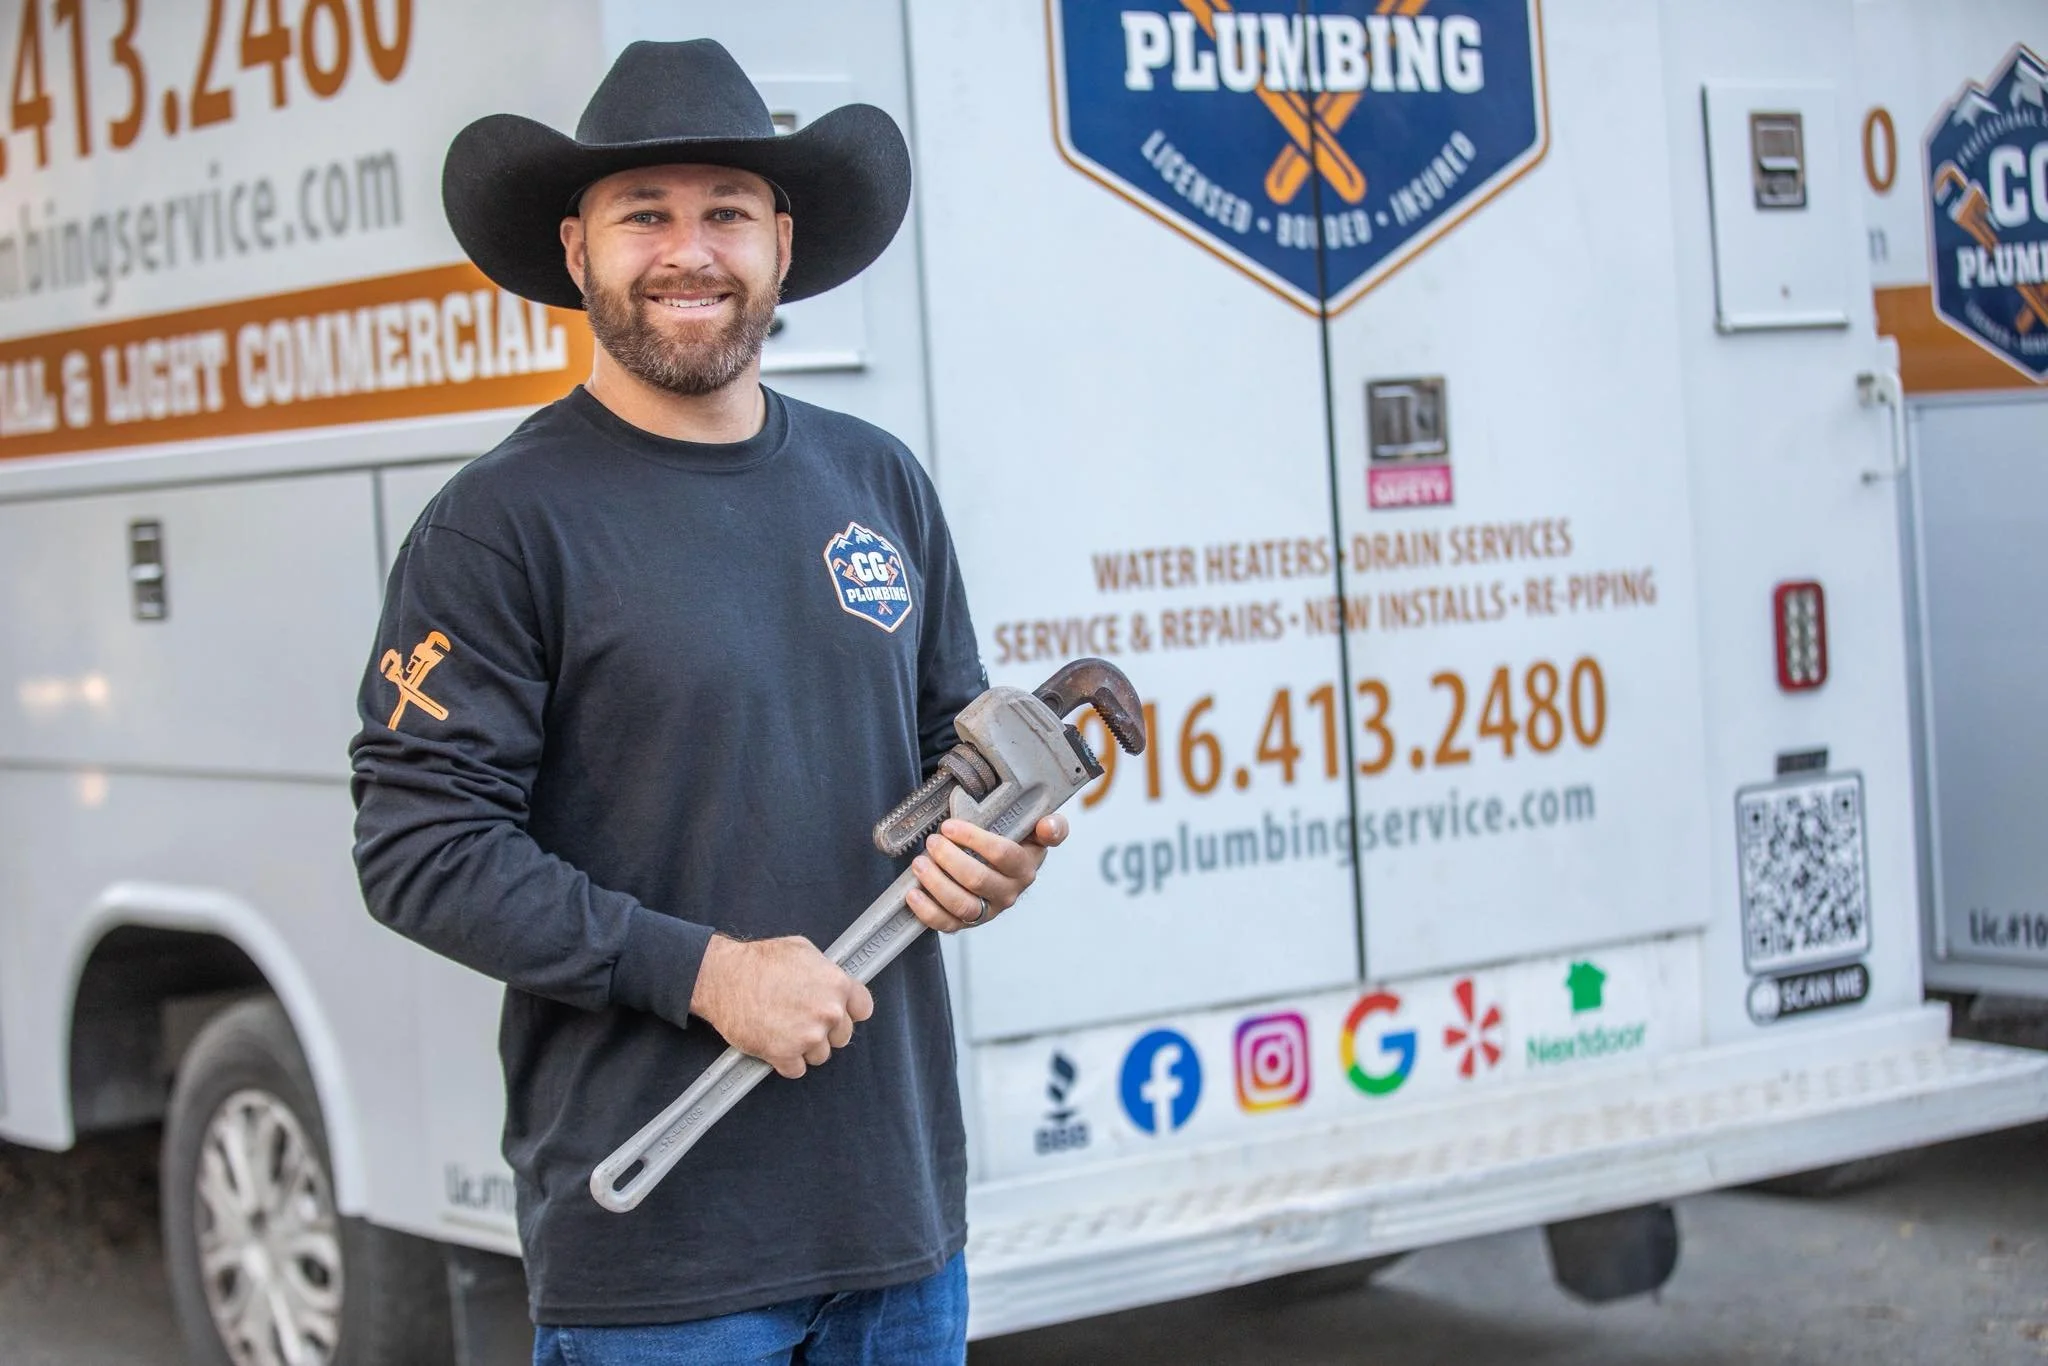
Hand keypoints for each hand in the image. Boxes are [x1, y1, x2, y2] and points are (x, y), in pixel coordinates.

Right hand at [689, 935, 873, 1078]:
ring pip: (819, 1055)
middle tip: (800, 1019)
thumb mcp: (802, 951)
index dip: (849, 1012)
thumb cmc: (759, 961)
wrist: (724, 978)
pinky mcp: (785, 1055)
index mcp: (837, 985)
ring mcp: (808, 1036)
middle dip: (824, 1031)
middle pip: (841, 1036)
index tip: (838, 1013)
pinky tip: (774, 1043)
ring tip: (783, 1029)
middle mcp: (828, 1012)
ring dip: (804, 1048)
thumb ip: (825, 971)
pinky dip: (785, 1061)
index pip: (863, 1009)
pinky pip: (796, 1069)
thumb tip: (833, 982)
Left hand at [907, 813, 1068, 932]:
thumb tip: (1049, 826)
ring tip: (919, 863)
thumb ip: (1050, 827)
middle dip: (949, 859)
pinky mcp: (969, 923)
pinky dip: (927, 912)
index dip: (974, 840)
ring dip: (936, 884)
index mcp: (1025, 867)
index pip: (1003, 854)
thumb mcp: (1034, 830)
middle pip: (978, 880)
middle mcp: (1009, 892)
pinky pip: (947, 924)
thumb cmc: (1014, 843)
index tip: (950, 826)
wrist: (1003, 867)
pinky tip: (913, 894)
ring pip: (962, 905)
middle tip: (932, 841)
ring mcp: (988, 910)